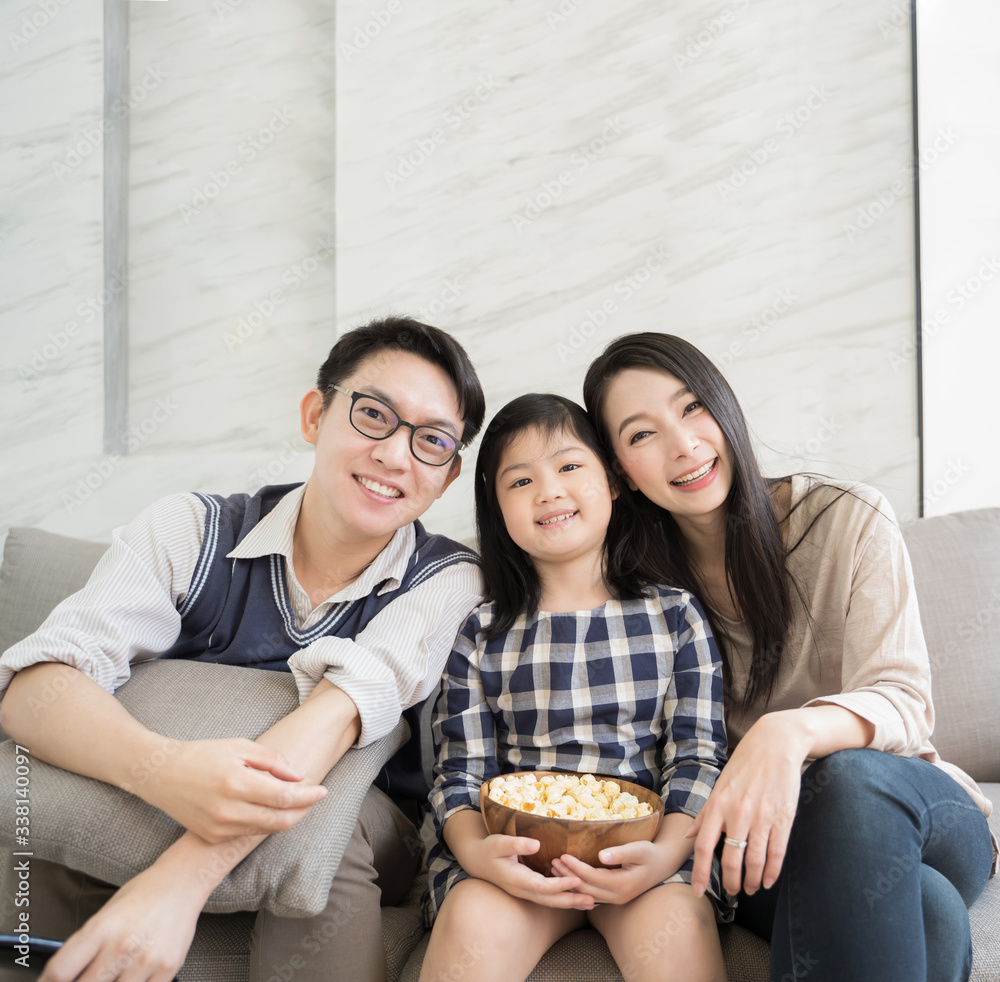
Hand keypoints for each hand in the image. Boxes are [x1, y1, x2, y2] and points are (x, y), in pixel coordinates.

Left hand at [39, 859, 204, 981]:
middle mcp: (122, 946)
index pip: (60, 972)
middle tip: (89, 976)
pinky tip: (133, 975)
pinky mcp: (167, 968)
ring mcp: (146, 960)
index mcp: (101, 928)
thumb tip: (64, 978)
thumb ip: (85, 946)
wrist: (183, 882)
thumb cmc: (143, 894)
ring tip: (114, 972)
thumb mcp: (106, 913)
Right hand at [132, 737, 326, 842]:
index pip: (284, 797)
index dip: (308, 796)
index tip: (323, 790)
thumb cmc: (204, 754)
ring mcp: (219, 828)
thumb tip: (299, 777)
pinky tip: (270, 808)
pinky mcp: (212, 838)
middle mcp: (228, 810)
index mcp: (236, 782)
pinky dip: (265, 823)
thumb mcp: (240, 746)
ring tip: (296, 800)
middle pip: (280, 820)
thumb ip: (273, 760)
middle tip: (315, 797)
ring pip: (266, 829)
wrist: (162, 775)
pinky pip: (248, 833)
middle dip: (303, 810)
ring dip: (286, 817)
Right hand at [462, 834, 595, 909]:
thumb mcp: (499, 842)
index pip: (542, 886)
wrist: (477, 860)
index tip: (577, 879)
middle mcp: (522, 890)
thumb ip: (517, 843)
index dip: (560, 884)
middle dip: (571, 901)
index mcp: (516, 879)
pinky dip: (562, 897)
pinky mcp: (528, 889)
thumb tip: (537, 844)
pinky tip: (575, 895)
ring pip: (550, 901)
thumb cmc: (489, 849)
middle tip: (593, 900)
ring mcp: (525, 892)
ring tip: (591, 902)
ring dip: (570, 902)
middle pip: (550, 900)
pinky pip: (548, 897)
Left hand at [552, 840, 667, 905]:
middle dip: (568, 876)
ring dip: (569, 883)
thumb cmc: (650, 854)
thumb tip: (602, 855)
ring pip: (586, 894)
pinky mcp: (613, 897)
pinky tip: (567, 878)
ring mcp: (615, 899)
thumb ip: (621, 853)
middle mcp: (617, 896)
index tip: (563, 855)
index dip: (576, 867)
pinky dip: (577, 887)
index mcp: (622, 885)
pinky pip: (591, 895)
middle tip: (552, 862)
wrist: (662, 865)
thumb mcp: (639, 849)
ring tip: (555, 869)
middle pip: (586, 889)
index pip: (592, 877)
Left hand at [688, 712, 805, 896]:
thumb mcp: (719, 786)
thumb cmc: (744, 766)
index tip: (699, 891)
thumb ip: (705, 814)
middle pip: (731, 859)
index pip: (703, 846)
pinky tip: (769, 880)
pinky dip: (772, 871)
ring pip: (755, 860)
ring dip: (753, 880)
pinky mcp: (783, 818)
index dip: (701, 872)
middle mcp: (737, 813)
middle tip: (733, 891)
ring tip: (752, 888)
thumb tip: (688, 837)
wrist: (774, 745)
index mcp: (718, 805)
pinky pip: (777, 853)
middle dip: (731, 881)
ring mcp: (761, 817)